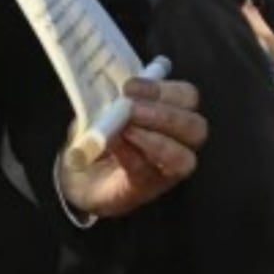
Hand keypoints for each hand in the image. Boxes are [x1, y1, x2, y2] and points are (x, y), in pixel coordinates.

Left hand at [57, 76, 206, 218]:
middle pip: (196, 127)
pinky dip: (131, 155)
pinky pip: (147, 173)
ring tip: (126, 129)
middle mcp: (178, 141)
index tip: (129, 87)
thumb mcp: (107, 104)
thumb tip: (119, 86)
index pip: (187, 97)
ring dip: (155, 140)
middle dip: (165, 115)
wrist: (78, 170)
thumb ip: (118, 94)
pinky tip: (115, 144)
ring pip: (183, 158)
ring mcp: (165, 169)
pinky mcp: (145, 188)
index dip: (163, 89)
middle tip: (131, 109)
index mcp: (173, 111)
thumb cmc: (100, 129)